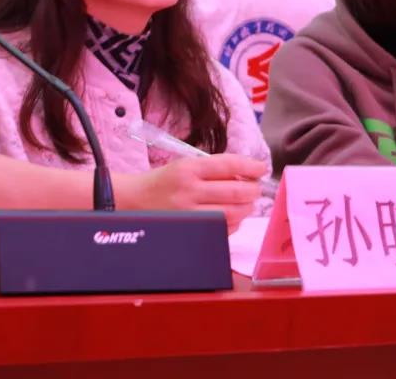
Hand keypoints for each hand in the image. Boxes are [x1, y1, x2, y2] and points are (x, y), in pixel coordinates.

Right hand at [126, 154, 266, 232]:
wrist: (133, 201)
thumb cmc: (163, 182)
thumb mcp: (184, 165)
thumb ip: (213, 169)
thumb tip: (247, 175)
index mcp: (188, 168)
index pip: (228, 165)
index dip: (250, 166)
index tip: (261, 168)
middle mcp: (189, 190)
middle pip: (235, 191)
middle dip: (253, 190)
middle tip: (256, 189)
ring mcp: (190, 213)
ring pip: (232, 213)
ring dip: (246, 208)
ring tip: (247, 203)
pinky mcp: (190, 231)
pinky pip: (223, 230)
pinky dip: (234, 223)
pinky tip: (232, 216)